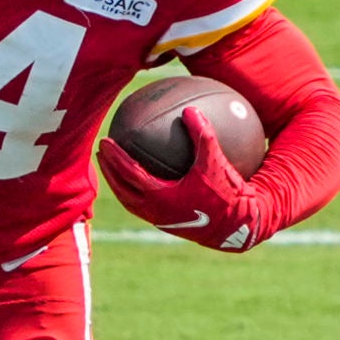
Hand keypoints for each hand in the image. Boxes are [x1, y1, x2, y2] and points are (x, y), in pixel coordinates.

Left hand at [97, 106, 269, 251]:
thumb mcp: (216, 163)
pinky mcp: (169, 223)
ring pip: (130, 201)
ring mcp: (160, 220)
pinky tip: (144, 180)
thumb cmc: (227, 196)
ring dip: (118, 184)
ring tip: (113, 168)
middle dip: (109, 171)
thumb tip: (190, 110)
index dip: (115, 157)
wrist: (237, 229)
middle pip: (122, 190)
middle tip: (102, 152)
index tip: (105, 141)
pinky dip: (136, 192)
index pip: (129, 174)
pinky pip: (143, 206)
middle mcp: (155, 211)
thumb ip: (203, 136)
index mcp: (160, 197)